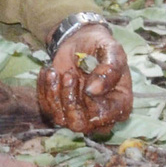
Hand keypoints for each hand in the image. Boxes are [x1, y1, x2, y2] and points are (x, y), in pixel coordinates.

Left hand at [36, 21, 132, 136]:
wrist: (81, 41)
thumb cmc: (101, 47)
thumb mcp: (112, 51)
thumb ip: (109, 69)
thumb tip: (94, 90)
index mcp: (120, 104)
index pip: (104, 117)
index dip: (91, 102)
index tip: (86, 82)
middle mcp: (101, 116)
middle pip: (80, 124)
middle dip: (70, 99)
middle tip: (68, 75)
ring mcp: (79, 114)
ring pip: (61, 119)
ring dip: (55, 94)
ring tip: (55, 71)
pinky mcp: (60, 109)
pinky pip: (47, 109)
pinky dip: (44, 90)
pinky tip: (49, 72)